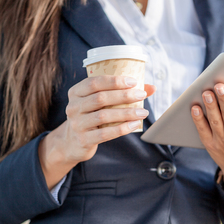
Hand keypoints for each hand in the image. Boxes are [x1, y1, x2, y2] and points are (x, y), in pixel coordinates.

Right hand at [39, 75, 155, 187]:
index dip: (114, 81)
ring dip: (126, 113)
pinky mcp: (83, 139)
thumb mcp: (98, 103)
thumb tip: (151, 87)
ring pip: (103, 116)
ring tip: (143, 112)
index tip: (133, 82)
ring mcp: (77, 124)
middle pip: (100, 98)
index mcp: (76, 92)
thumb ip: (121, 93)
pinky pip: (105, 133)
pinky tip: (135, 124)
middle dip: (124, 96)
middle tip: (141, 95)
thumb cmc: (92, 117)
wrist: (72, 142)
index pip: (94, 82)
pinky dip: (122, 128)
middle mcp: (73, 107)